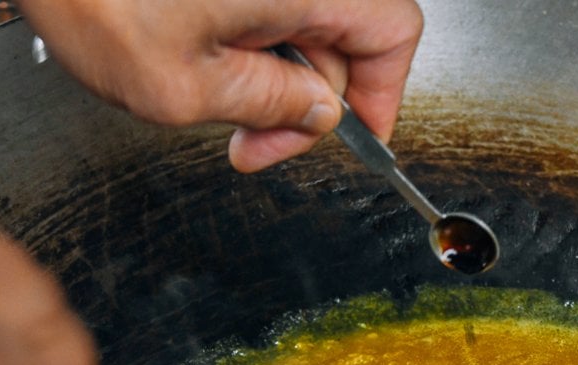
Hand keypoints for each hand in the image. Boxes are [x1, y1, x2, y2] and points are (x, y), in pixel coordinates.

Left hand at [14, 0, 423, 171]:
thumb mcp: (184, 87)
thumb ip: (268, 106)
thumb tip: (315, 115)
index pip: (393, 34)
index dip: (384, 95)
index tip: (356, 136)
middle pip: (345, 34)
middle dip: (306, 99)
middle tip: (254, 139)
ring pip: (301, 20)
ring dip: (270, 71)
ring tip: (212, 95)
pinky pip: (264, 1)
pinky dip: (245, 36)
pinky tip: (200, 56)